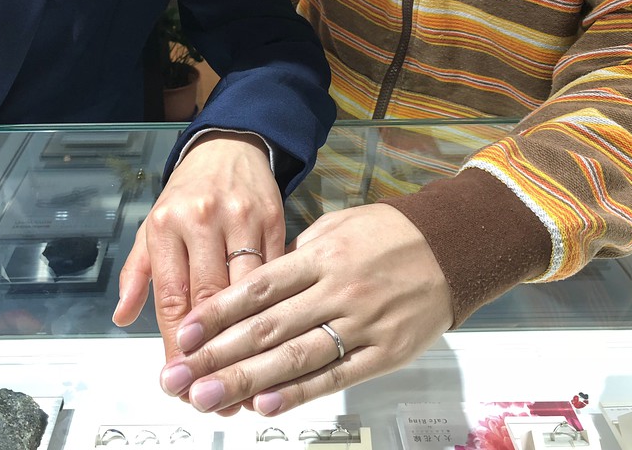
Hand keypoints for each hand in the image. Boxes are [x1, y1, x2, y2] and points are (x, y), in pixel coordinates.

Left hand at [112, 131, 284, 363]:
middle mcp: (203, 220)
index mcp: (167, 224)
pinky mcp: (274, 220)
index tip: (177, 377)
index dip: (174, 344)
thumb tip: (122, 317)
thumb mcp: (153, 224)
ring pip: (244, 290)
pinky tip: (270, 335)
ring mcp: (242, 219)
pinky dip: (271, 307)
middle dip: (208, 350)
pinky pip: (273, 273)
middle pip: (208, 299)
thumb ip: (137, 272)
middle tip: (209, 389)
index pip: (170, 296)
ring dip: (243, 337)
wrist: (230, 149)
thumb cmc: (188, 193)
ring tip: (242, 374)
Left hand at [158, 203, 453, 414]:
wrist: (452, 247)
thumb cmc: (389, 234)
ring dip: (247, 380)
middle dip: (218, 354)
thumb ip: (297, 253)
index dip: (219, 311)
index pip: (259, 287)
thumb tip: (258, 281)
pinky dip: (300, 392)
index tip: (187, 332)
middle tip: (179, 378)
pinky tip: (266, 405)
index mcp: (321, 256)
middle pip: (268, 326)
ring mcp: (362, 323)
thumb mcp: (338, 225)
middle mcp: (336, 289)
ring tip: (207, 398)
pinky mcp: (385, 351)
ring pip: (297, 355)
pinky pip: (337, 375)